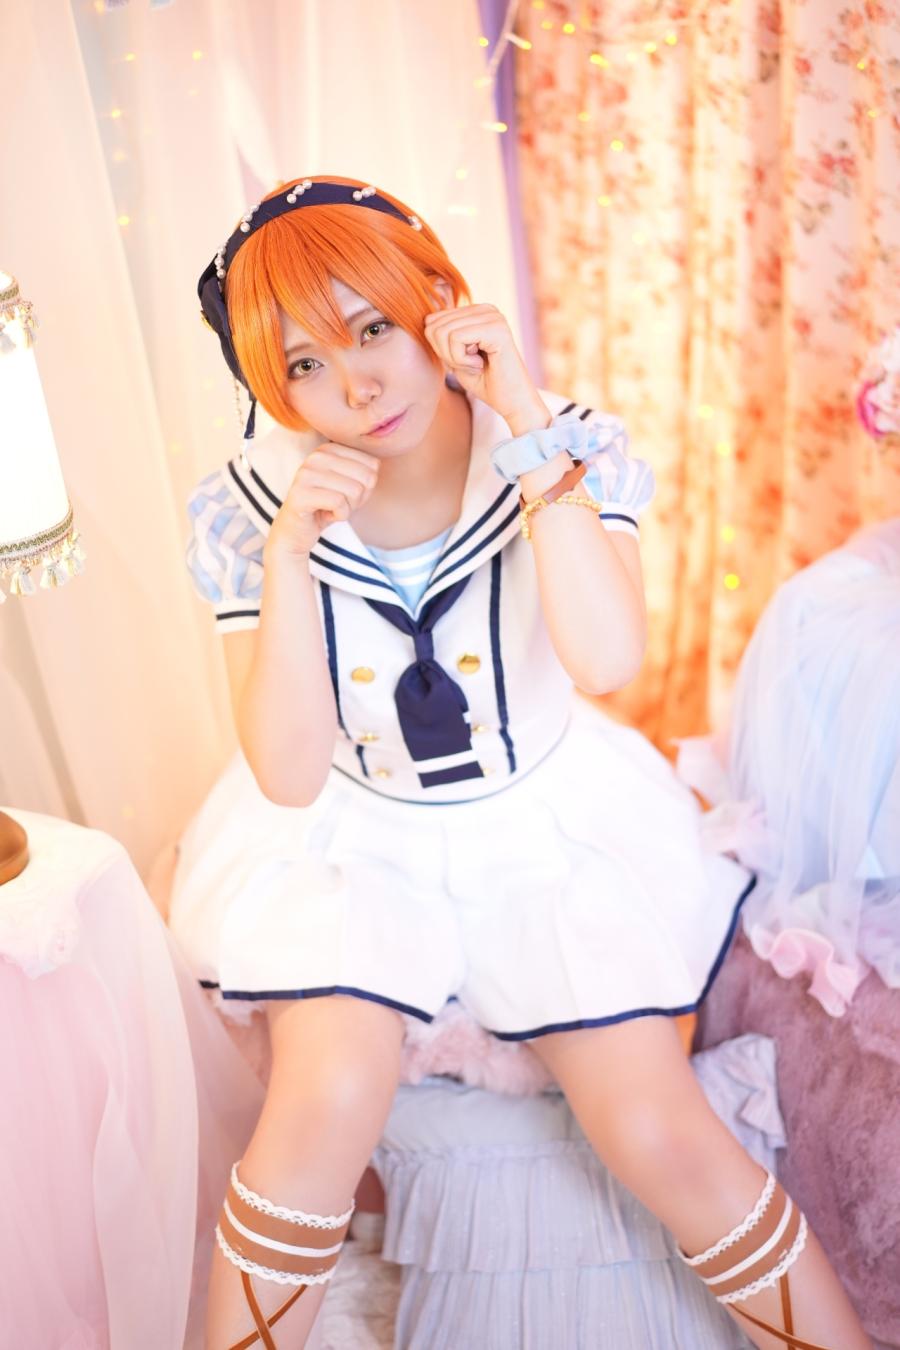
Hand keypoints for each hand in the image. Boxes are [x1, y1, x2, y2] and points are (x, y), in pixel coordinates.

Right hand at [266, 443, 379, 559]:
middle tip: (339, 504)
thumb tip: (377, 465)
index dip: (366, 487)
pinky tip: (326, 516)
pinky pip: (339, 503)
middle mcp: (316, 456)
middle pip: (366, 477)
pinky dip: (339, 516)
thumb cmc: (327, 507)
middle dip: (359, 499)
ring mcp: (306, 473)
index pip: (373, 464)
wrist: (296, 532)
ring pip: (354, 490)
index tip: (346, 494)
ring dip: (348, 508)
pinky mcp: (301, 493)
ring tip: (331, 509)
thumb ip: (365, 472)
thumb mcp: (350, 485)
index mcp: (329, 449)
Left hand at [423, 303, 549, 432]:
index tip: (463, 361)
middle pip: (435, 326)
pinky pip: (456, 338)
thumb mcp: (455, 356)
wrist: (513, 403)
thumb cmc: (486, 383)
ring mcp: (493, 316)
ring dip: (454, 358)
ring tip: (476, 365)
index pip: (433, 321)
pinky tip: (480, 365)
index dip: (439, 349)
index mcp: (477, 311)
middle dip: (445, 354)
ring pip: (443, 332)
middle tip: (470, 366)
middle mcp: (486, 308)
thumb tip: (427, 320)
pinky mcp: (496, 328)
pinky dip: (461, 360)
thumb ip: (443, 336)